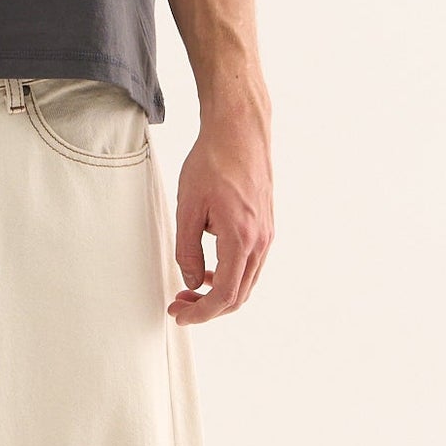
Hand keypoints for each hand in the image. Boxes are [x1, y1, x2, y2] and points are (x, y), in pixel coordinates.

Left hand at [169, 85, 273, 323]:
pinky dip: (230, 276)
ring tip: (189, 290)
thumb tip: (192, 282)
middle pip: (239, 295)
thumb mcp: (188, 207)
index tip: (179, 315)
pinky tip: (208, 269)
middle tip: (179, 305)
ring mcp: (266, 234)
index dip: (201, 313)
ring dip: (219, 293)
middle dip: (208, 308)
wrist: (240, 131)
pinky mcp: (265, 226)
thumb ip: (188, 251)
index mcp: (241, 238)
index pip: (225, 294)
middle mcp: (260, 241)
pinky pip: (250, 264)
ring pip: (246, 282)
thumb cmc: (212, 162)